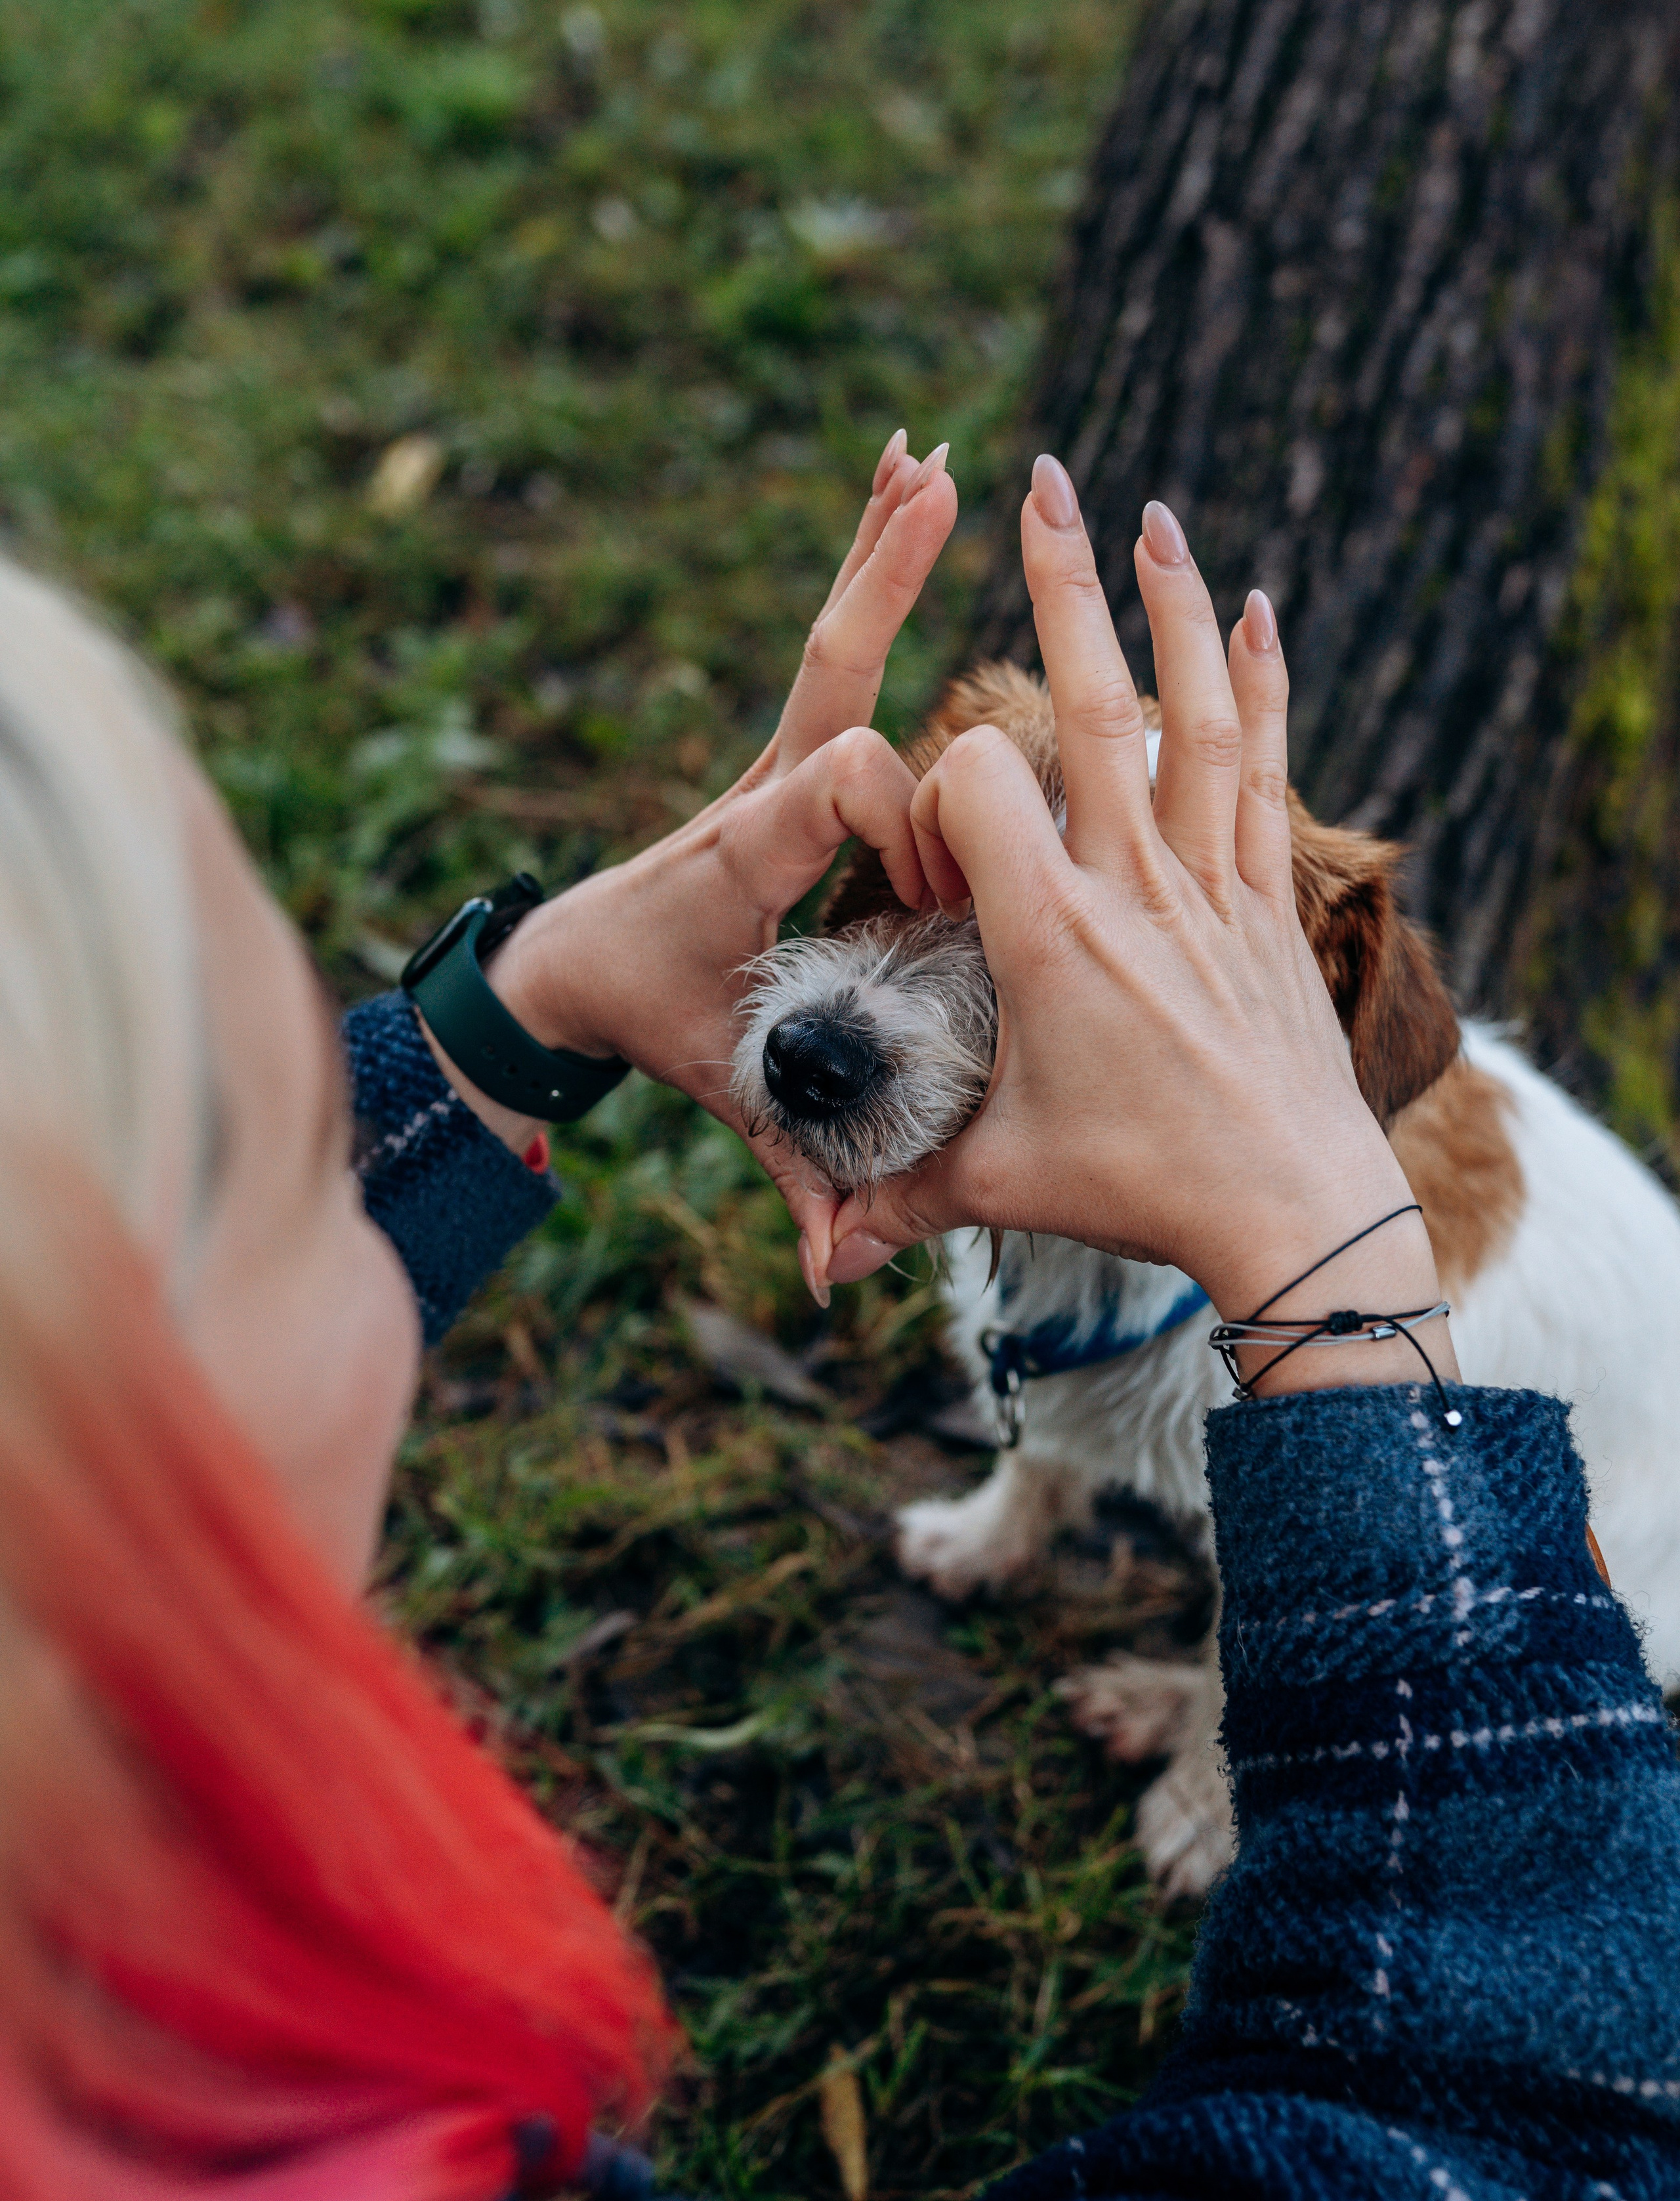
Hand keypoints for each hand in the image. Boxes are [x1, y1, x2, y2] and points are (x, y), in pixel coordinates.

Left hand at [432, 434, 959, 1245]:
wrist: (562, 972)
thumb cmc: (648, 1025)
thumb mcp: (722, 1093)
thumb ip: (787, 1175)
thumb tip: (827, 1275)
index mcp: (746, 861)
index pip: (832, 786)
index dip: (896, 816)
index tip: (931, 886)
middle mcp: (760, 797)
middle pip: (827, 671)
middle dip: (884, 584)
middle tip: (943, 487)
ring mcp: (771, 772)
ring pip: (830, 644)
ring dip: (879, 554)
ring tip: (930, 459)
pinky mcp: (783, 769)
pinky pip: (832, 661)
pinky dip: (868, 584)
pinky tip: (900, 511)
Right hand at [811, 459, 1454, 1395]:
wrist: (1298, 1213)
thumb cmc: (1139, 1193)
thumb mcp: (998, 1187)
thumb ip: (896, 1195)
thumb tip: (823, 1256)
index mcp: (1048, 937)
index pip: (977, 784)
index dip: (938, 784)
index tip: (933, 848)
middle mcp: (1134, 886)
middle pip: (1094, 704)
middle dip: (1063, 585)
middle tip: (1046, 480)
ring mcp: (1211, 885)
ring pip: (1194, 715)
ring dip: (1171, 606)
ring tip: (1152, 514)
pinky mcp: (1265, 902)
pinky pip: (1265, 770)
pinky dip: (1262, 685)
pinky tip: (1259, 614)